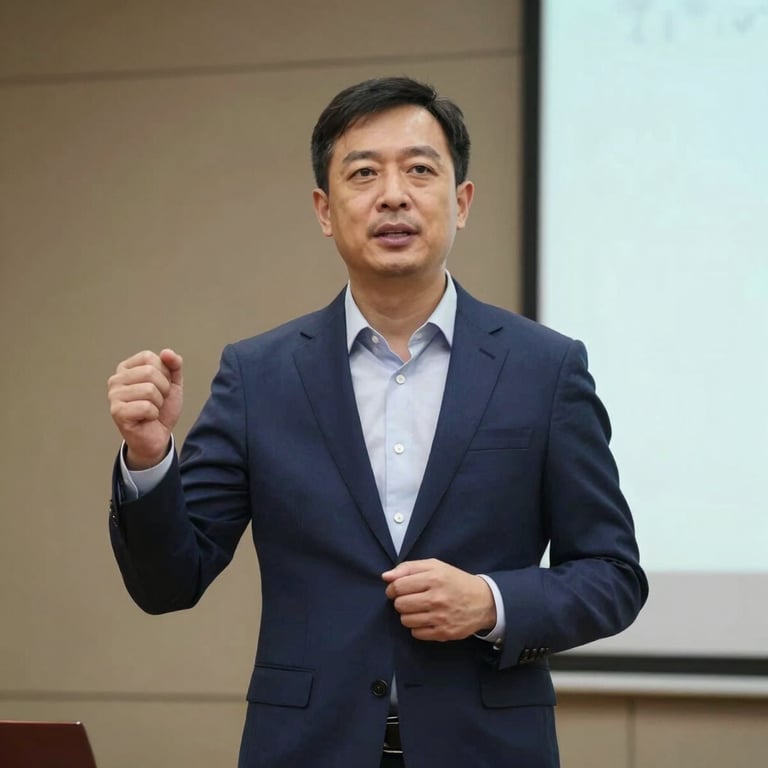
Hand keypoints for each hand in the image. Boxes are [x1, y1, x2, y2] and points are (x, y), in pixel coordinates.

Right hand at [107, 348, 182, 468]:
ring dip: (158, 403)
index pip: (150, 357)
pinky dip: (153, 414)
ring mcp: (114, 395)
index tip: (160, 387)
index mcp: (127, 368)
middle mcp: (116, 379)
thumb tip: (167, 352)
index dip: (164, 373)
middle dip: (163, 389)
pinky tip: (146, 419)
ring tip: (151, 409)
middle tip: (157, 401)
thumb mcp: (173, 383)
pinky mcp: (117, 412)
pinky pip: (146, 407)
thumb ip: (174, 365)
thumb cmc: (161, 409)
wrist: (158, 435)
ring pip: (149, 389)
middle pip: (150, 372)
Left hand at [382, 558, 496, 641]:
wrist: (483, 601)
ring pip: (406, 620)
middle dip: (401, 601)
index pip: (398, 586)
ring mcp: (440, 618)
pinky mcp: (443, 633)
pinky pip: (416, 633)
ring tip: (419, 609)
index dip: (393, 588)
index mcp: (434, 578)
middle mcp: (437, 598)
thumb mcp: (435, 566)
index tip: (397, 589)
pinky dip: (417, 627)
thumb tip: (386, 576)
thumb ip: (408, 568)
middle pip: (400, 605)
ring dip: (408, 614)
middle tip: (410, 599)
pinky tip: (426, 619)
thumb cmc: (455, 581)